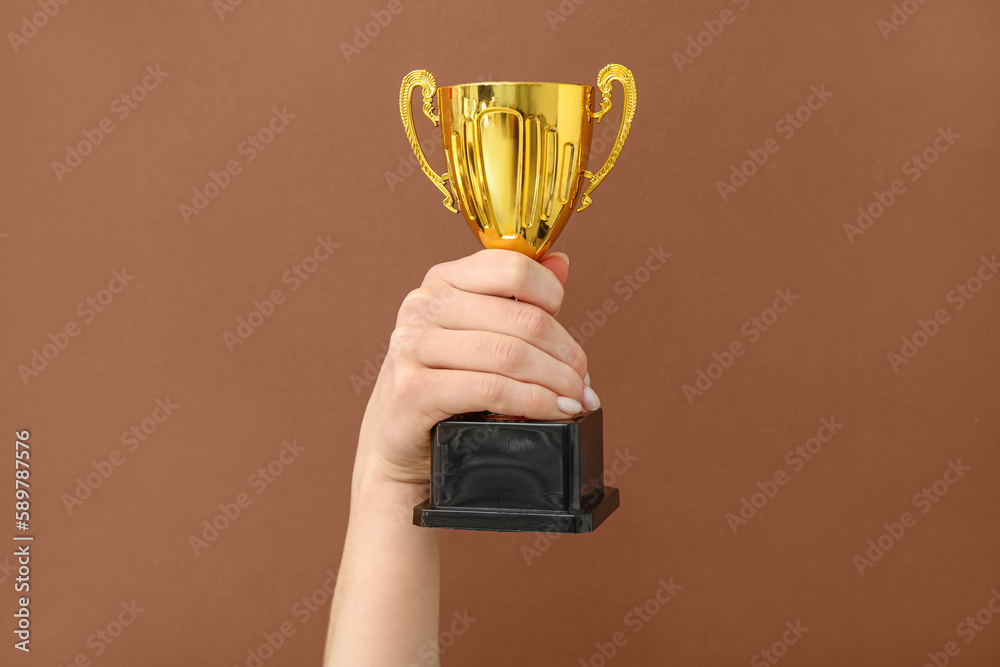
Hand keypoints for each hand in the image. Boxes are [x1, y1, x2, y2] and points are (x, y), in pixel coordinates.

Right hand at [356, 249, 599, 485]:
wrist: (399, 439)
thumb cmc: (444, 382)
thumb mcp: (478, 333)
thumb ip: (518, 297)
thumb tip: (561, 262)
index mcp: (442, 280)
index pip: (513, 267)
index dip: (552, 297)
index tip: (566, 333)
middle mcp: (423, 305)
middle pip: (522, 319)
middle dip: (565, 354)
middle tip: (583, 381)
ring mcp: (413, 346)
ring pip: (510, 355)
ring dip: (556, 382)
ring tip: (575, 400)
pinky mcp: (413, 389)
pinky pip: (492, 389)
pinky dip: (534, 402)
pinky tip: (553, 412)